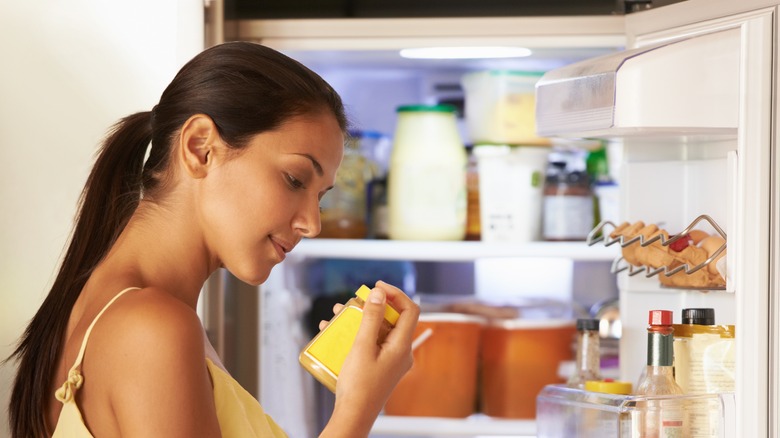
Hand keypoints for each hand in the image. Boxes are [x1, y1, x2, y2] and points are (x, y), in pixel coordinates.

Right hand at [319, 280, 418, 437]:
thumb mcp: (362, 347)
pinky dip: (357, 334)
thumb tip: (379, 293)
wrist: (353, 416)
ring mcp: (391, 360)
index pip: (410, 310)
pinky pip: (372, 344)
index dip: (395, 293)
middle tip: (354, 301)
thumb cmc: (358, 385)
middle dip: (372, 306)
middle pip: (392, 319)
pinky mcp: (380, 367)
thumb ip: (371, 318)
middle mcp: (401, 352)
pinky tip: (334, 333)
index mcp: (402, 346)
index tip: (376, 286)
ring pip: (379, 331)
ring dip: (361, 319)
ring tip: (339, 313)